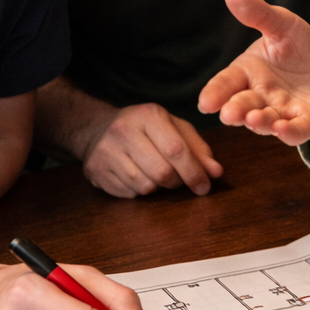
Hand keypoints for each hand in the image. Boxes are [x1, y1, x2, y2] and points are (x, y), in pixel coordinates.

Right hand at [82, 104, 223, 197]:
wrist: (96, 128)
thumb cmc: (144, 128)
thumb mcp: (174, 128)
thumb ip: (197, 148)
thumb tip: (215, 172)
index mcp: (148, 115)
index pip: (176, 149)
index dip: (194, 172)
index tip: (204, 186)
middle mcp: (123, 130)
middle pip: (161, 172)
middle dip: (177, 182)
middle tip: (179, 180)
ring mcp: (105, 151)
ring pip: (144, 186)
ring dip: (158, 188)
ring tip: (156, 174)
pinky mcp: (95, 170)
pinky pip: (128, 193)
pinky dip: (139, 191)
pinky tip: (138, 176)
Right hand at [198, 0, 309, 147]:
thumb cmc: (299, 49)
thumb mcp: (283, 26)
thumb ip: (259, 15)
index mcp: (248, 73)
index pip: (226, 83)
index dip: (215, 93)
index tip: (205, 103)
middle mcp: (260, 97)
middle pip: (243, 105)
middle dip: (235, 110)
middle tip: (228, 114)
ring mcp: (281, 112)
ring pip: (266, 121)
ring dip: (260, 122)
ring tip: (254, 119)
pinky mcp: (306, 122)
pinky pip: (297, 130)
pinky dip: (290, 132)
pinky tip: (283, 130)